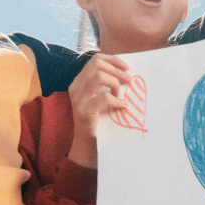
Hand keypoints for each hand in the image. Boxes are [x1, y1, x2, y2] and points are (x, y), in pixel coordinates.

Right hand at [68, 53, 130, 168]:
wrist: (87, 145)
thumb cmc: (98, 119)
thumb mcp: (99, 96)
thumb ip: (106, 83)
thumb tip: (126, 71)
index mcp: (79, 81)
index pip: (95, 59)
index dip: (113, 60)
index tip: (126, 67)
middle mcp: (76, 87)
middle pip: (97, 63)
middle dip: (116, 69)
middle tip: (128, 79)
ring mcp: (78, 98)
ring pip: (99, 76)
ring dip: (115, 83)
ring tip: (121, 94)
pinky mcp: (84, 111)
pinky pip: (104, 97)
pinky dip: (117, 100)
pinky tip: (122, 106)